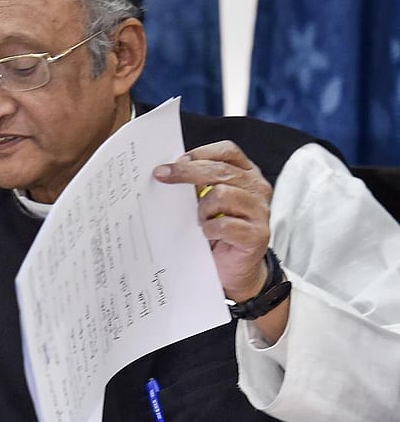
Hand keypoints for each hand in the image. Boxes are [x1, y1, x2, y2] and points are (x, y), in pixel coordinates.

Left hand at [153, 140, 271, 301]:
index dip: (200, 153)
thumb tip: (167, 170)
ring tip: (199, 220)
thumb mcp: (206, 202)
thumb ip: (196, 184)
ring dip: (203, 208)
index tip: (174, 161)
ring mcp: (260, 211)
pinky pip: (226, 224)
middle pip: (220, 170)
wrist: (232, 270)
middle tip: (162, 176)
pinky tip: (207, 234)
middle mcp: (257, 188)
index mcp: (246, 174)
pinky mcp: (258, 235)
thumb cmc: (217, 232)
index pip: (227, 151)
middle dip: (186, 172)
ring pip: (223, 194)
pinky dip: (210, 228)